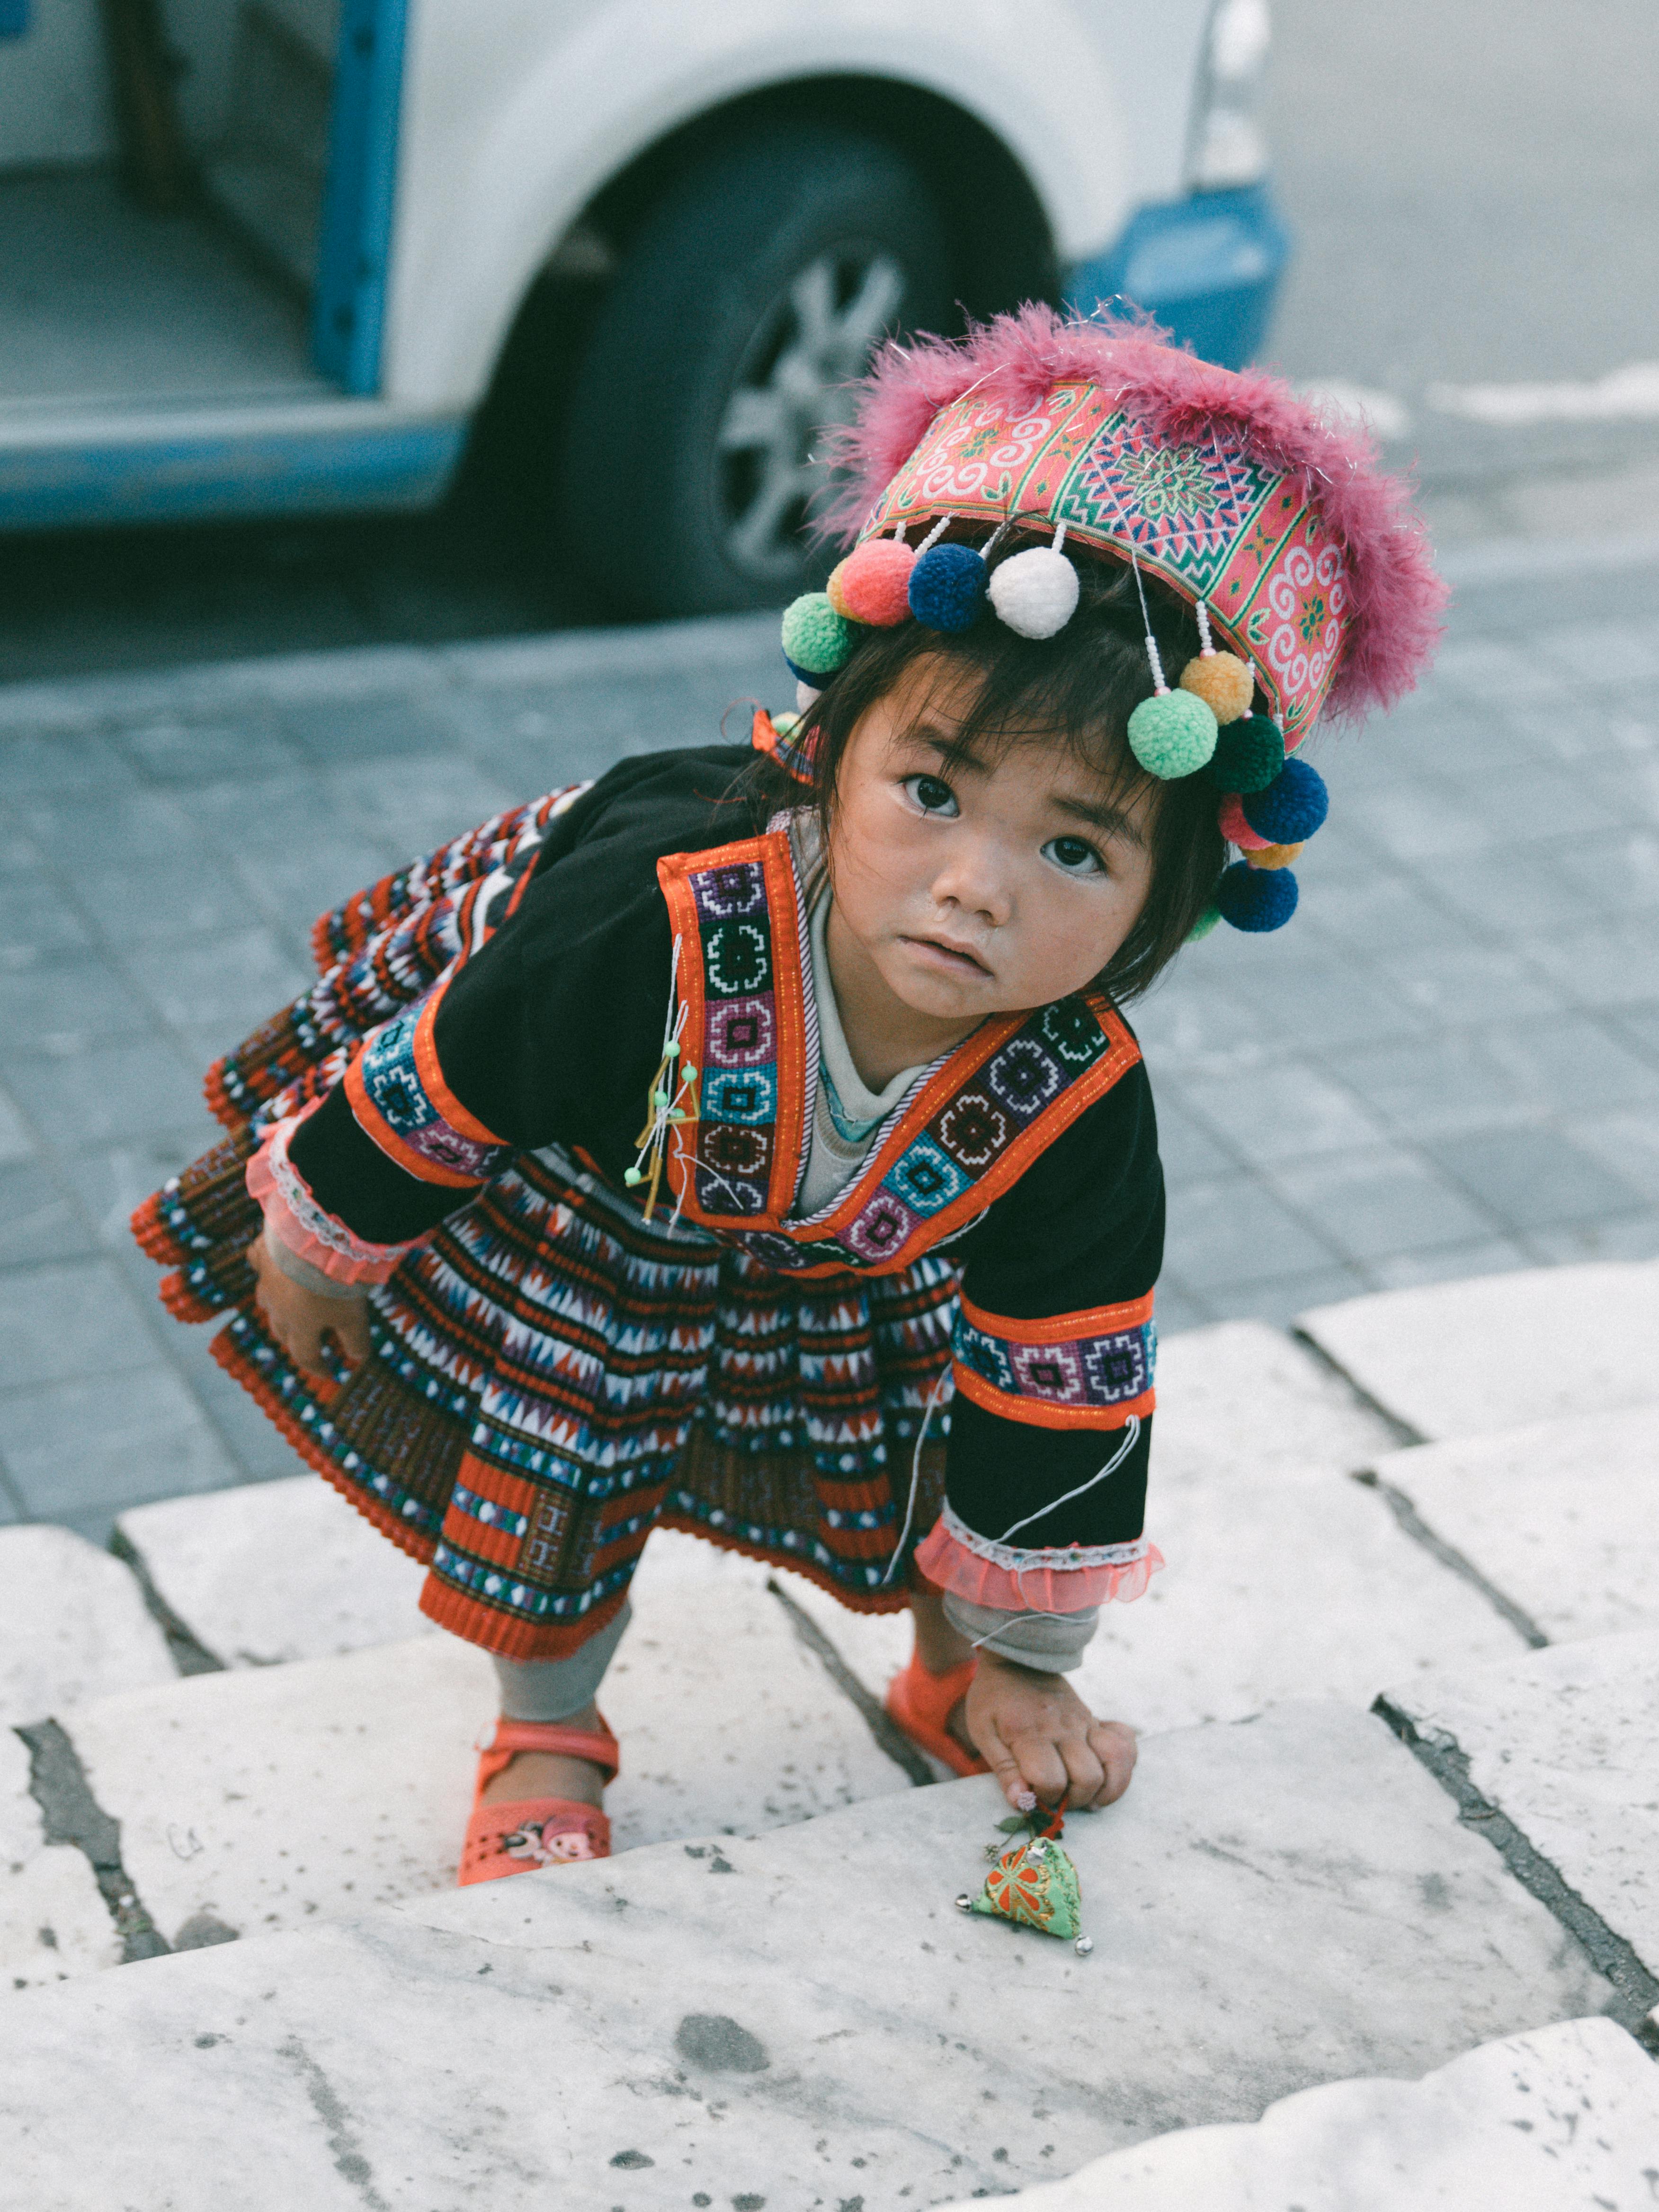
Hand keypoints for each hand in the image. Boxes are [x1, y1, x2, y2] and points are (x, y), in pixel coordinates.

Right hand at [247, 1232, 369, 1378]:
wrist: (312, 1240)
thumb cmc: (335, 1284)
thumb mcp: (353, 1315)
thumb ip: (355, 1339)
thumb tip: (358, 1360)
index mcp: (300, 1326)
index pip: (306, 1355)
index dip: (318, 1366)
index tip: (329, 1374)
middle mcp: (278, 1307)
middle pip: (282, 1330)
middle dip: (294, 1340)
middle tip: (306, 1344)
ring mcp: (267, 1280)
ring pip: (267, 1300)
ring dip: (276, 1308)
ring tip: (285, 1310)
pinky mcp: (264, 1253)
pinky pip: (258, 1261)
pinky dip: (262, 1266)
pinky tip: (265, 1264)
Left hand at [965, 1650, 1136, 1812]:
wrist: (1017, 1660)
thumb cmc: (995, 1699)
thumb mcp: (983, 1732)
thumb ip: (1004, 1770)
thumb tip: (1022, 1802)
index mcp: (1030, 1732)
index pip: (1050, 1780)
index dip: (1042, 1797)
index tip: (1031, 1793)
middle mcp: (1063, 1728)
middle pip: (1088, 1778)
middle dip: (1074, 1799)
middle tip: (1057, 1796)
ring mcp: (1084, 1723)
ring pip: (1116, 1761)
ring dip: (1106, 1788)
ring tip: (1087, 1796)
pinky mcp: (1096, 1721)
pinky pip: (1126, 1743)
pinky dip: (1123, 1764)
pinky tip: (1105, 1774)